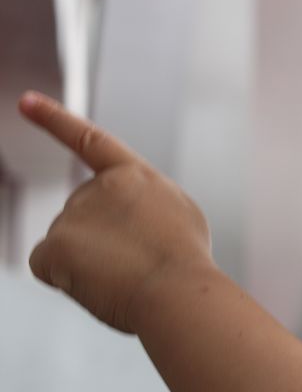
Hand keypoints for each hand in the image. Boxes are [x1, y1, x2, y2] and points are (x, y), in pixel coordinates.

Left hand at [19, 92, 212, 333]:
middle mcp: (100, 187)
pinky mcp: (56, 244)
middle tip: (135, 266)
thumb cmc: (185, 264)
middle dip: (100, 244)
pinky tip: (96, 284)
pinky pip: (45, 265)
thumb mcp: (179, 216)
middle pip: (82, 217)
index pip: (90, 141)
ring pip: (67, 245)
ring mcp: (75, 213)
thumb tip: (123, 223)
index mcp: (136, 176)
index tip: (25, 102)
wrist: (179, 290)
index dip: (54, 120)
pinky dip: (63, 279)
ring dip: (88, 265)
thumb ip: (145, 206)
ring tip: (126, 277)